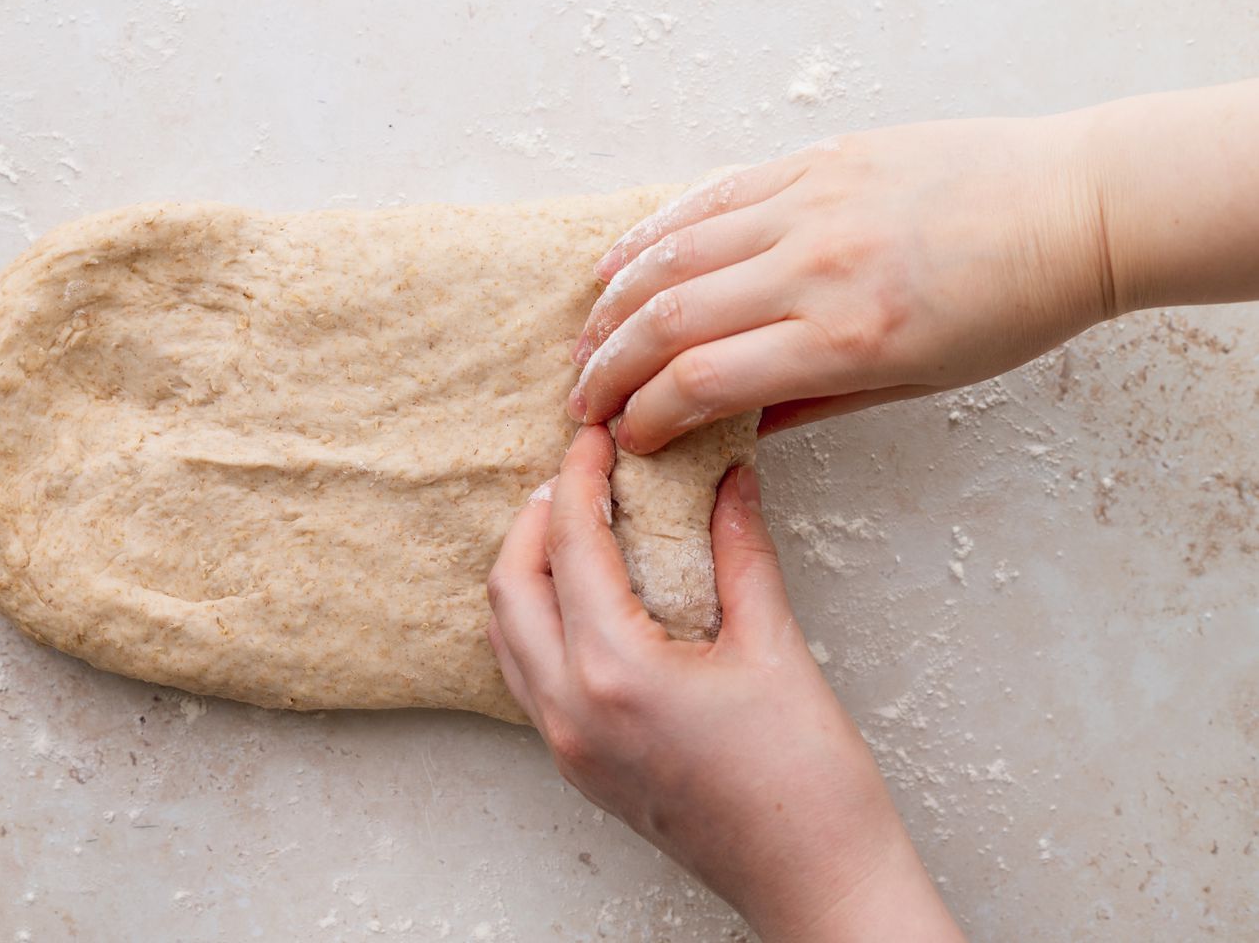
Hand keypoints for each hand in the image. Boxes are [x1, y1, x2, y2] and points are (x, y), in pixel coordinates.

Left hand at [486, 425, 962, 940]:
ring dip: (528, 569)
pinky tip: (586, 596)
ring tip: (578, 526)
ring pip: (506, 633)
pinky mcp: (578, 765)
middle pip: (510, 584)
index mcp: (615, 673)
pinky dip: (539, 619)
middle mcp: (571, 710)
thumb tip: (727, 479)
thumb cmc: (808, 785)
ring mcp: (566, 745)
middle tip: (581, 475)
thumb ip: (738, 550)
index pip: (569, 544)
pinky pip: (527, 673)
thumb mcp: (775, 648)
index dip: (578, 477)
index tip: (596, 437)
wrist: (817, 885)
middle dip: (536, 517)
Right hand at [566, 113, 1111, 451]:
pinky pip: (711, 196)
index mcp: (848, 338)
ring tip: (584, 341)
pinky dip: (653, 231)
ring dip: (613, 304)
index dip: (645, 417)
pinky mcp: (813, 163)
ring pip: (673, 254)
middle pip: (669, 320)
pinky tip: (618, 263)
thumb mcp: (918, 382)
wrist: (1074, 207)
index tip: (624, 440)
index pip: (705, 382)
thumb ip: (814, 403)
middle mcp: (817, 268)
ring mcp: (810, 205)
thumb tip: (733, 426)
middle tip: (580, 402)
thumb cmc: (1011, 307)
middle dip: (606, 369)